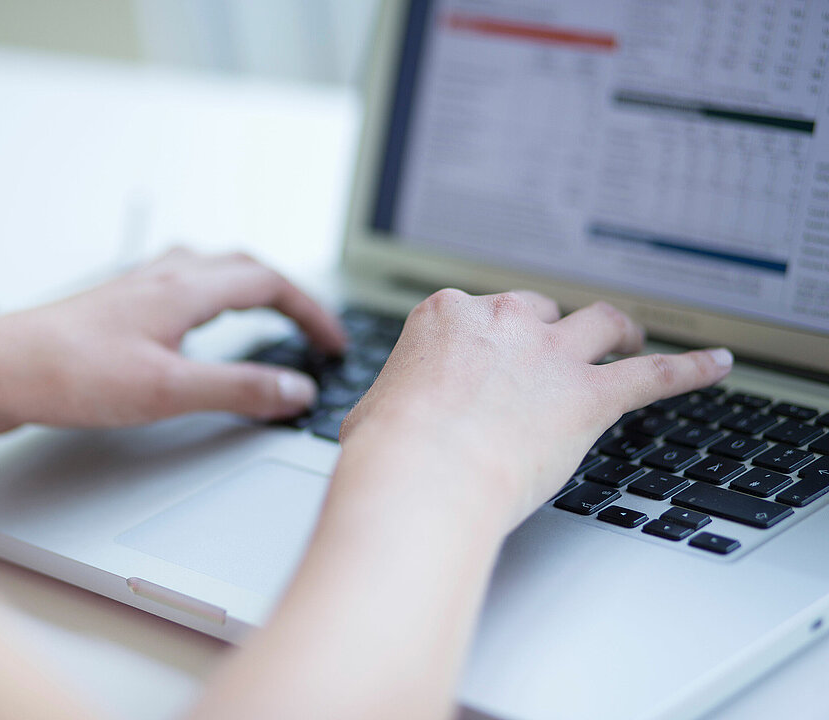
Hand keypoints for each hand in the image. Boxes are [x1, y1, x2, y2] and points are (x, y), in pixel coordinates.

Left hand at [0, 248, 345, 428]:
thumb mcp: (169, 389)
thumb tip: (295, 390)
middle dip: (287, 294)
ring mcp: (136, 291)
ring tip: (266, 314)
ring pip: (209, 272)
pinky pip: (179, 289)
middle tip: (310, 328)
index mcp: (184, 289)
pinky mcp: (115, 310)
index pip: (269, 283)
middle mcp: (162, 279)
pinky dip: (210, 300)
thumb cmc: (68, 374)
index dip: (311, 311)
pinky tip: (195, 328)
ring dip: (248, 288)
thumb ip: (239, 389)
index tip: (333, 344)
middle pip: (243, 267)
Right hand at [339, 289, 731, 529]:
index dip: (489, 338)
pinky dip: (689, 369)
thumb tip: (379, 422)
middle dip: (548, 329)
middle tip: (553, 353)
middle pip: (540, 310)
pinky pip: (653, 374)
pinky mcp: (588, 394)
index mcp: (446, 316)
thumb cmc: (389, 449)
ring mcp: (549, 354)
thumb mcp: (373, 413)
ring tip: (628, 338)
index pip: (478, 313)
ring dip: (618, 329)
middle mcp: (501, 322)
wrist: (424, 473)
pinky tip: (714, 365)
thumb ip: (392, 403)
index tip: (491, 356)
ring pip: (600, 322)